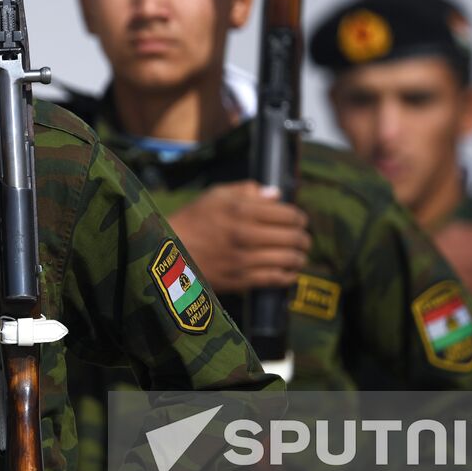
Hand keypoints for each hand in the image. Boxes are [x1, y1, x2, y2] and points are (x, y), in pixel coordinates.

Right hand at [168, 182, 310, 294]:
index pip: (288, 214)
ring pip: (288, 259)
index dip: (300, 217)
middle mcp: (245, 234)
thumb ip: (247, 190)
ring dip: (299, 257)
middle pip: (293, 237)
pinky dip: (288, 276)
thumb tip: (276, 195)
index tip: (300, 220)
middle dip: (303, 238)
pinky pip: (274, 279)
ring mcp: (243, 259)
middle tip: (303, 239)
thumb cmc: (193, 220)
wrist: (168, 252)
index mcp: (241, 210)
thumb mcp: (215, 195)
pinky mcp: (239, 280)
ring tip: (299, 255)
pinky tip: (289, 272)